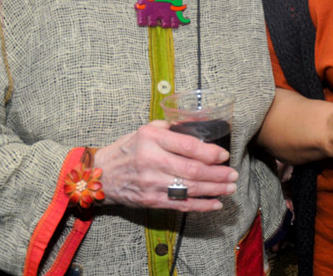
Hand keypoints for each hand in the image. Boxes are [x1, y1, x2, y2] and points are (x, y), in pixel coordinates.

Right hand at [92, 120, 236, 211]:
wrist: (99, 175)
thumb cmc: (127, 149)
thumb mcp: (145, 131)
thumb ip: (171, 128)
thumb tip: (200, 126)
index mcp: (152, 139)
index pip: (188, 146)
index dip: (210, 152)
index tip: (224, 155)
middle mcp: (151, 161)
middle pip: (192, 170)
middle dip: (218, 174)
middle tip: (233, 174)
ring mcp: (151, 183)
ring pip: (189, 189)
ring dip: (214, 190)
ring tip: (230, 187)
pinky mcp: (150, 200)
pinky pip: (180, 205)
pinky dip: (200, 205)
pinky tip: (215, 204)